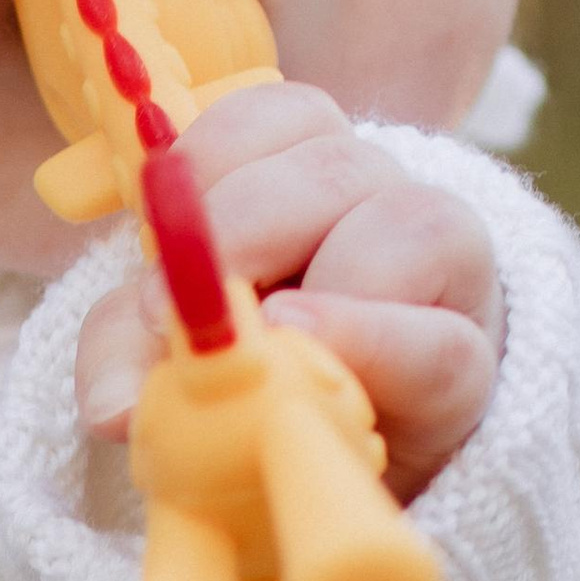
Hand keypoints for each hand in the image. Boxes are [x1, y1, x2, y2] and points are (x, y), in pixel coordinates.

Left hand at [77, 77, 502, 498]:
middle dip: (246, 226)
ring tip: (266, 339)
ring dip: (324, 283)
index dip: (215, 154)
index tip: (153, 230)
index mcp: (305, 174)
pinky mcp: (465, 365)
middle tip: (178, 306)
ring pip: (408, 227)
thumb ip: (129, 355)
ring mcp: (439, 275)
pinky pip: (443, 344)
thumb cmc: (247, 381)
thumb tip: (114, 410)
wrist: (325, 466)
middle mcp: (380, 202)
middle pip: (336, 166)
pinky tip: (317, 371)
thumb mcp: (168, 355)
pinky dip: (372, 349)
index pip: (281, 114)